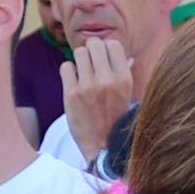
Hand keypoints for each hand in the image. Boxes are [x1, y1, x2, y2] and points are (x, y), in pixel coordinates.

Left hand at [67, 35, 139, 157]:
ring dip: (79, 61)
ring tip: (82, 74)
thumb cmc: (117, 121)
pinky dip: (68, 72)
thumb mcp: (128, 97)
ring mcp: (88, 86)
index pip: (112, 44)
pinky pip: (66, 66)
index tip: (103, 59)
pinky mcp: (71, 94)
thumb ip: (125, 74)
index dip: (106, 49)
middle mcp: (107, 80)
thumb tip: (126, 57)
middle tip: (90, 65)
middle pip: (94, 44)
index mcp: (124, 79)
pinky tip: (73, 82)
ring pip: (79, 53)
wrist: (104, 149)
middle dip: (91, 52)